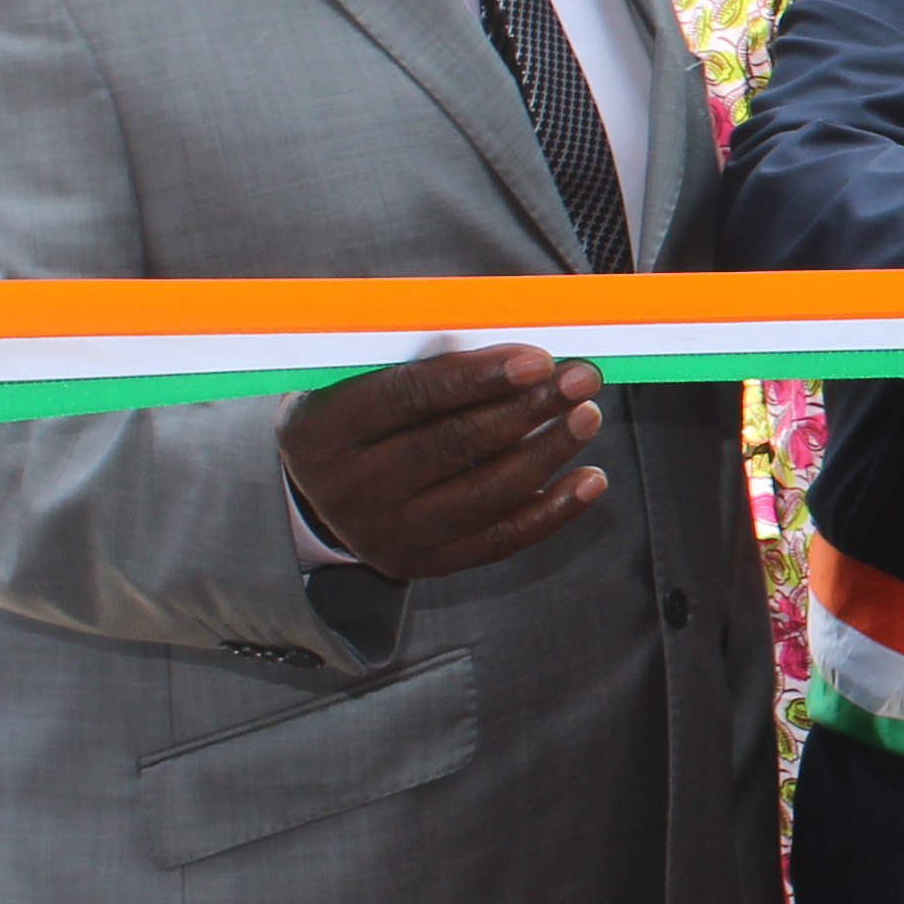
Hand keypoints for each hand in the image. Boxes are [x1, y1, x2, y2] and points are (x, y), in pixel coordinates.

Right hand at [278, 345, 608, 580]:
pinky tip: (590, 479)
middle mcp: (349, 488)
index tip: (539, 358)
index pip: (408, 397)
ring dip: (547, 453)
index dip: (477, 376)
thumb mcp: (355, 378)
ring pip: (482, 496)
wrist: (313, 496)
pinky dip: (551, 511)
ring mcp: (386, 533)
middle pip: (452, 445)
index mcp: (323, 429)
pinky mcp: (422, 563)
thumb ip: (416, 357)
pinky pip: (498, 540)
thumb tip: (496, 340)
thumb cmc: (354, 414)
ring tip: (588, 416)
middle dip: (527, 409)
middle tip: (582, 378)